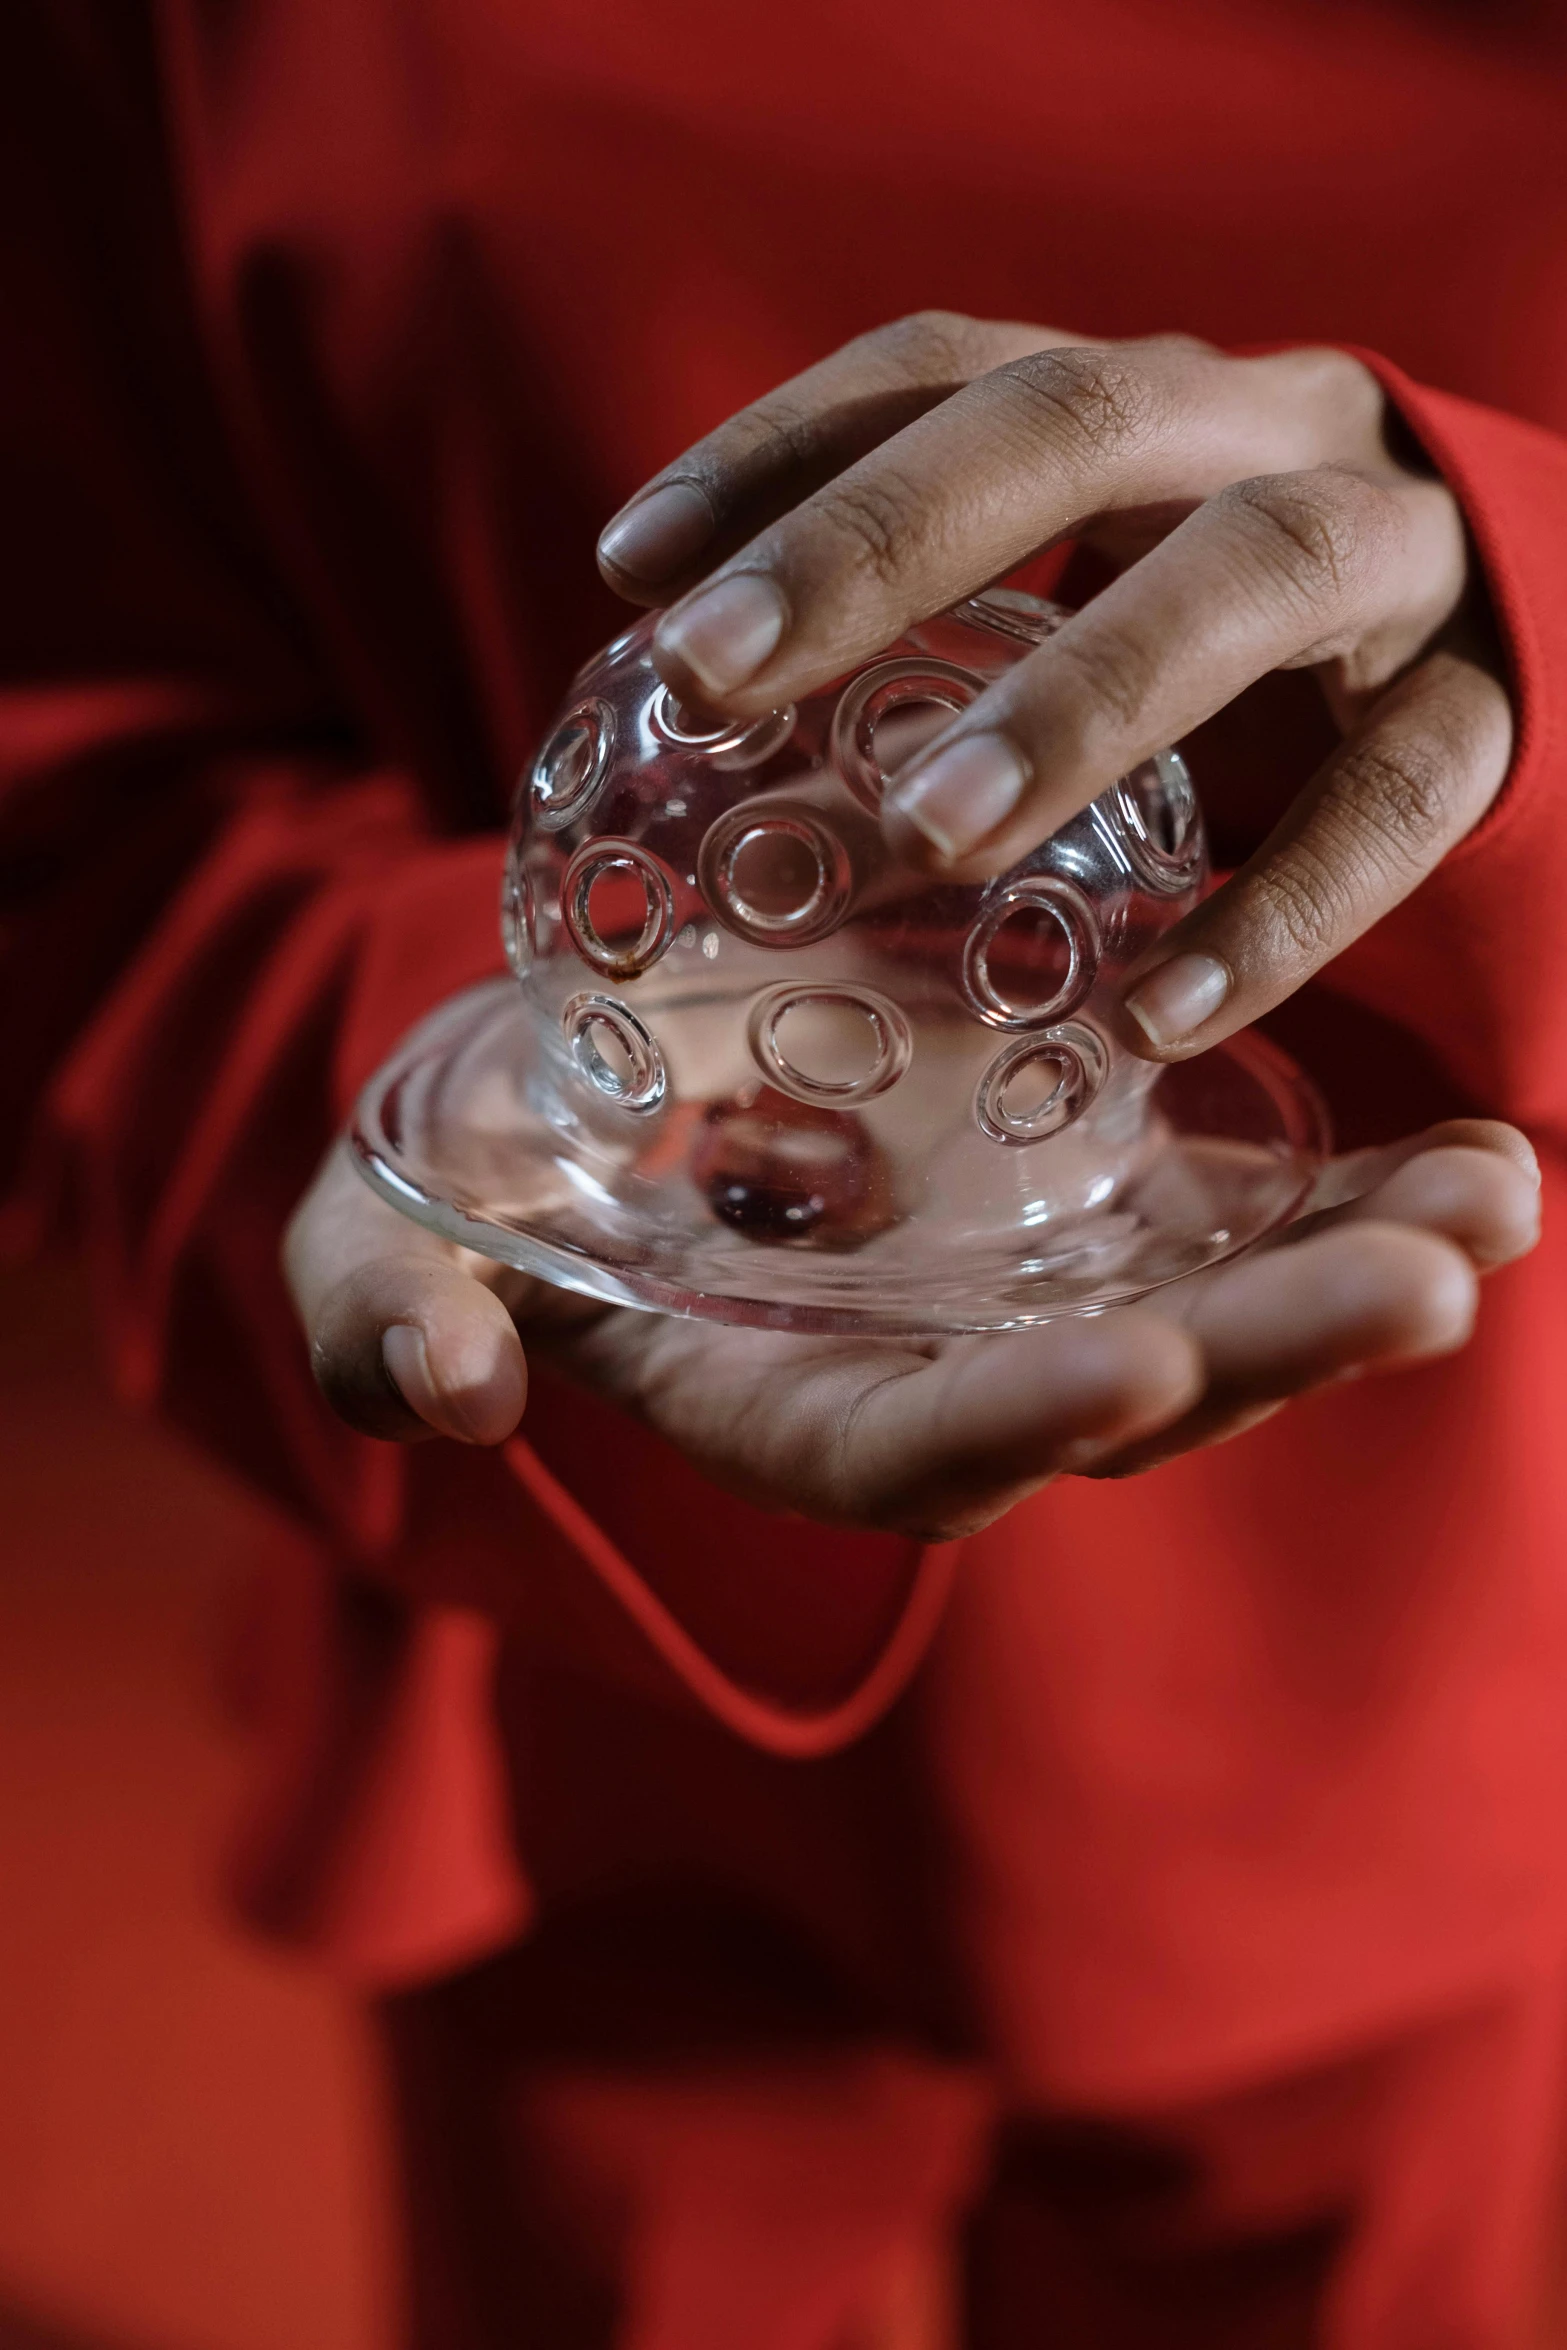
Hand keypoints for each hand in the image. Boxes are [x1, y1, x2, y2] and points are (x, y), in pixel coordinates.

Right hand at [285, 1124, 1538, 1540]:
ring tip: (1497, 1199)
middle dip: (1265, 1354)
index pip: (903, 1453)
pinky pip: (1224, 1212)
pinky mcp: (1068, 1196)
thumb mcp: (382, 1230)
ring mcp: (1013, 1290)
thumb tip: (440, 1389)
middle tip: (1426, 1283)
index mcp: (776, 1407)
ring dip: (1351, 1271)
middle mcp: (926, 1374)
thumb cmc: (469, 1168)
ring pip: (1207, 1312)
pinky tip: (1485, 1154)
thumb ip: (387, 1315)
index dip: (1013, 1421)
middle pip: (1111, 1398)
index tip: (1137, 1362)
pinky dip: (1347, 1192)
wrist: (559, 1087)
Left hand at [596, 318, 1511, 1057]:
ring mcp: (1396, 562)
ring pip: (1251, 578)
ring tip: (926, 835)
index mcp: (1148, 406)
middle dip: (884, 538)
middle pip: (1080, 428)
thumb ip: (950, 628)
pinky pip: (1396, 799)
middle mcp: (1272, 433)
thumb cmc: (1240, 648)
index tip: (634, 566)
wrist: (1515, 657)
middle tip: (717, 670)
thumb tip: (704, 740)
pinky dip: (1278, 911)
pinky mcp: (1486, 713)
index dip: (787, 449)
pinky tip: (1157, 1012)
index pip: (950, 367)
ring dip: (1080, 698)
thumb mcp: (1097, 592)